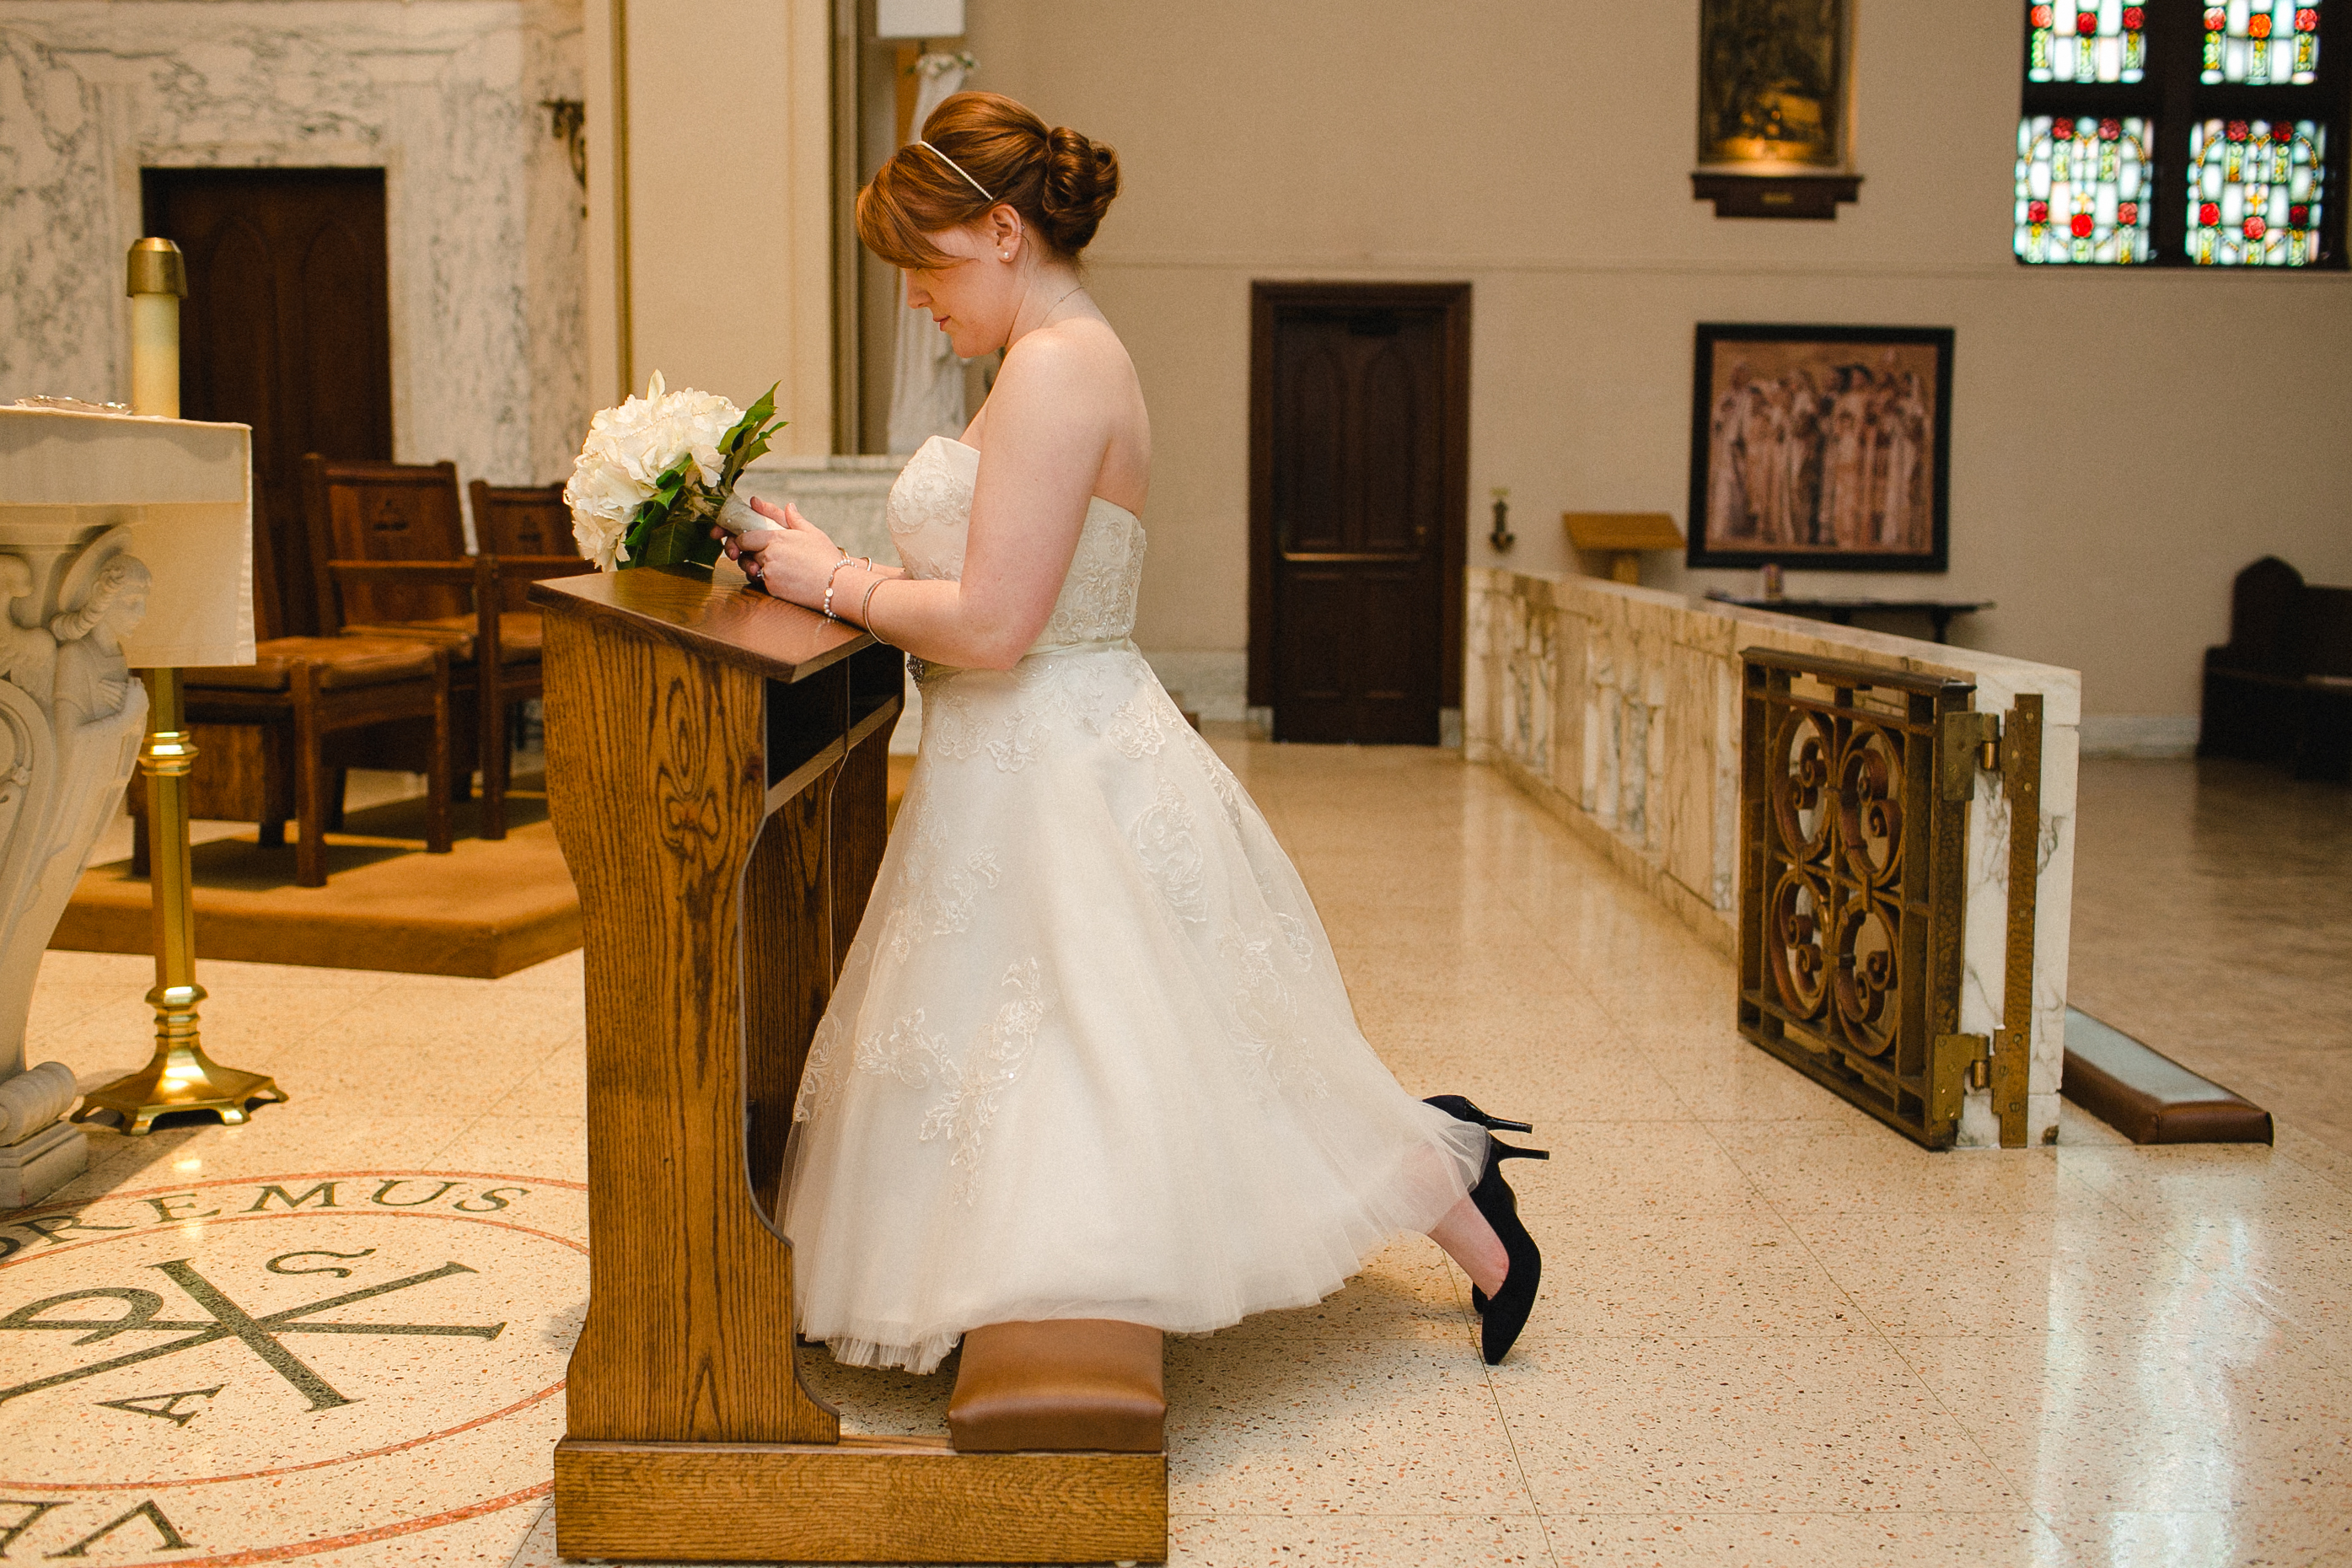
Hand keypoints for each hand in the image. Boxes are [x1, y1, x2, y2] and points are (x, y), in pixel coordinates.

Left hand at [714, 497, 836, 598]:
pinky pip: (762, 583)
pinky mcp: (772, 589)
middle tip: (766, 556)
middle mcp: (769, 555)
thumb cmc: (827, 557)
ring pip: (752, 570)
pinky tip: (785, 579)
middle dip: (752, 555)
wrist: (837, 584)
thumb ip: (795, 519)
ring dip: (758, 568)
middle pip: (747, 554)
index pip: (744, 538)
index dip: (743, 541)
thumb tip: (788, 506)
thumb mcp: (812, 533)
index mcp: (776, 538)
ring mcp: (769, 573)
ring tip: (778, 568)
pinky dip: (768, 581)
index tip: (748, 542)